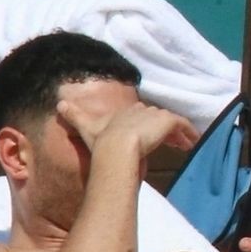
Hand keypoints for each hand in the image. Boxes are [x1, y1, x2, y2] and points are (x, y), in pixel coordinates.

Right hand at [55, 99, 196, 157]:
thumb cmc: (101, 141)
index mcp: (123, 111)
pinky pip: (181, 125)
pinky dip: (188, 133)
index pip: (138, 114)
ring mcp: (154, 115)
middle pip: (156, 117)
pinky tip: (193, 143)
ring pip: (170, 122)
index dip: (146, 123)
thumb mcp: (86, 127)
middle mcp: (140, 110)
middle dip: (163, 128)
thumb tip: (58, 104)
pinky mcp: (166, 121)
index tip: (152, 133)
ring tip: (186, 145)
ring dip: (178, 133)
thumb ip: (74, 116)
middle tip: (174, 141)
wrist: (115, 147)